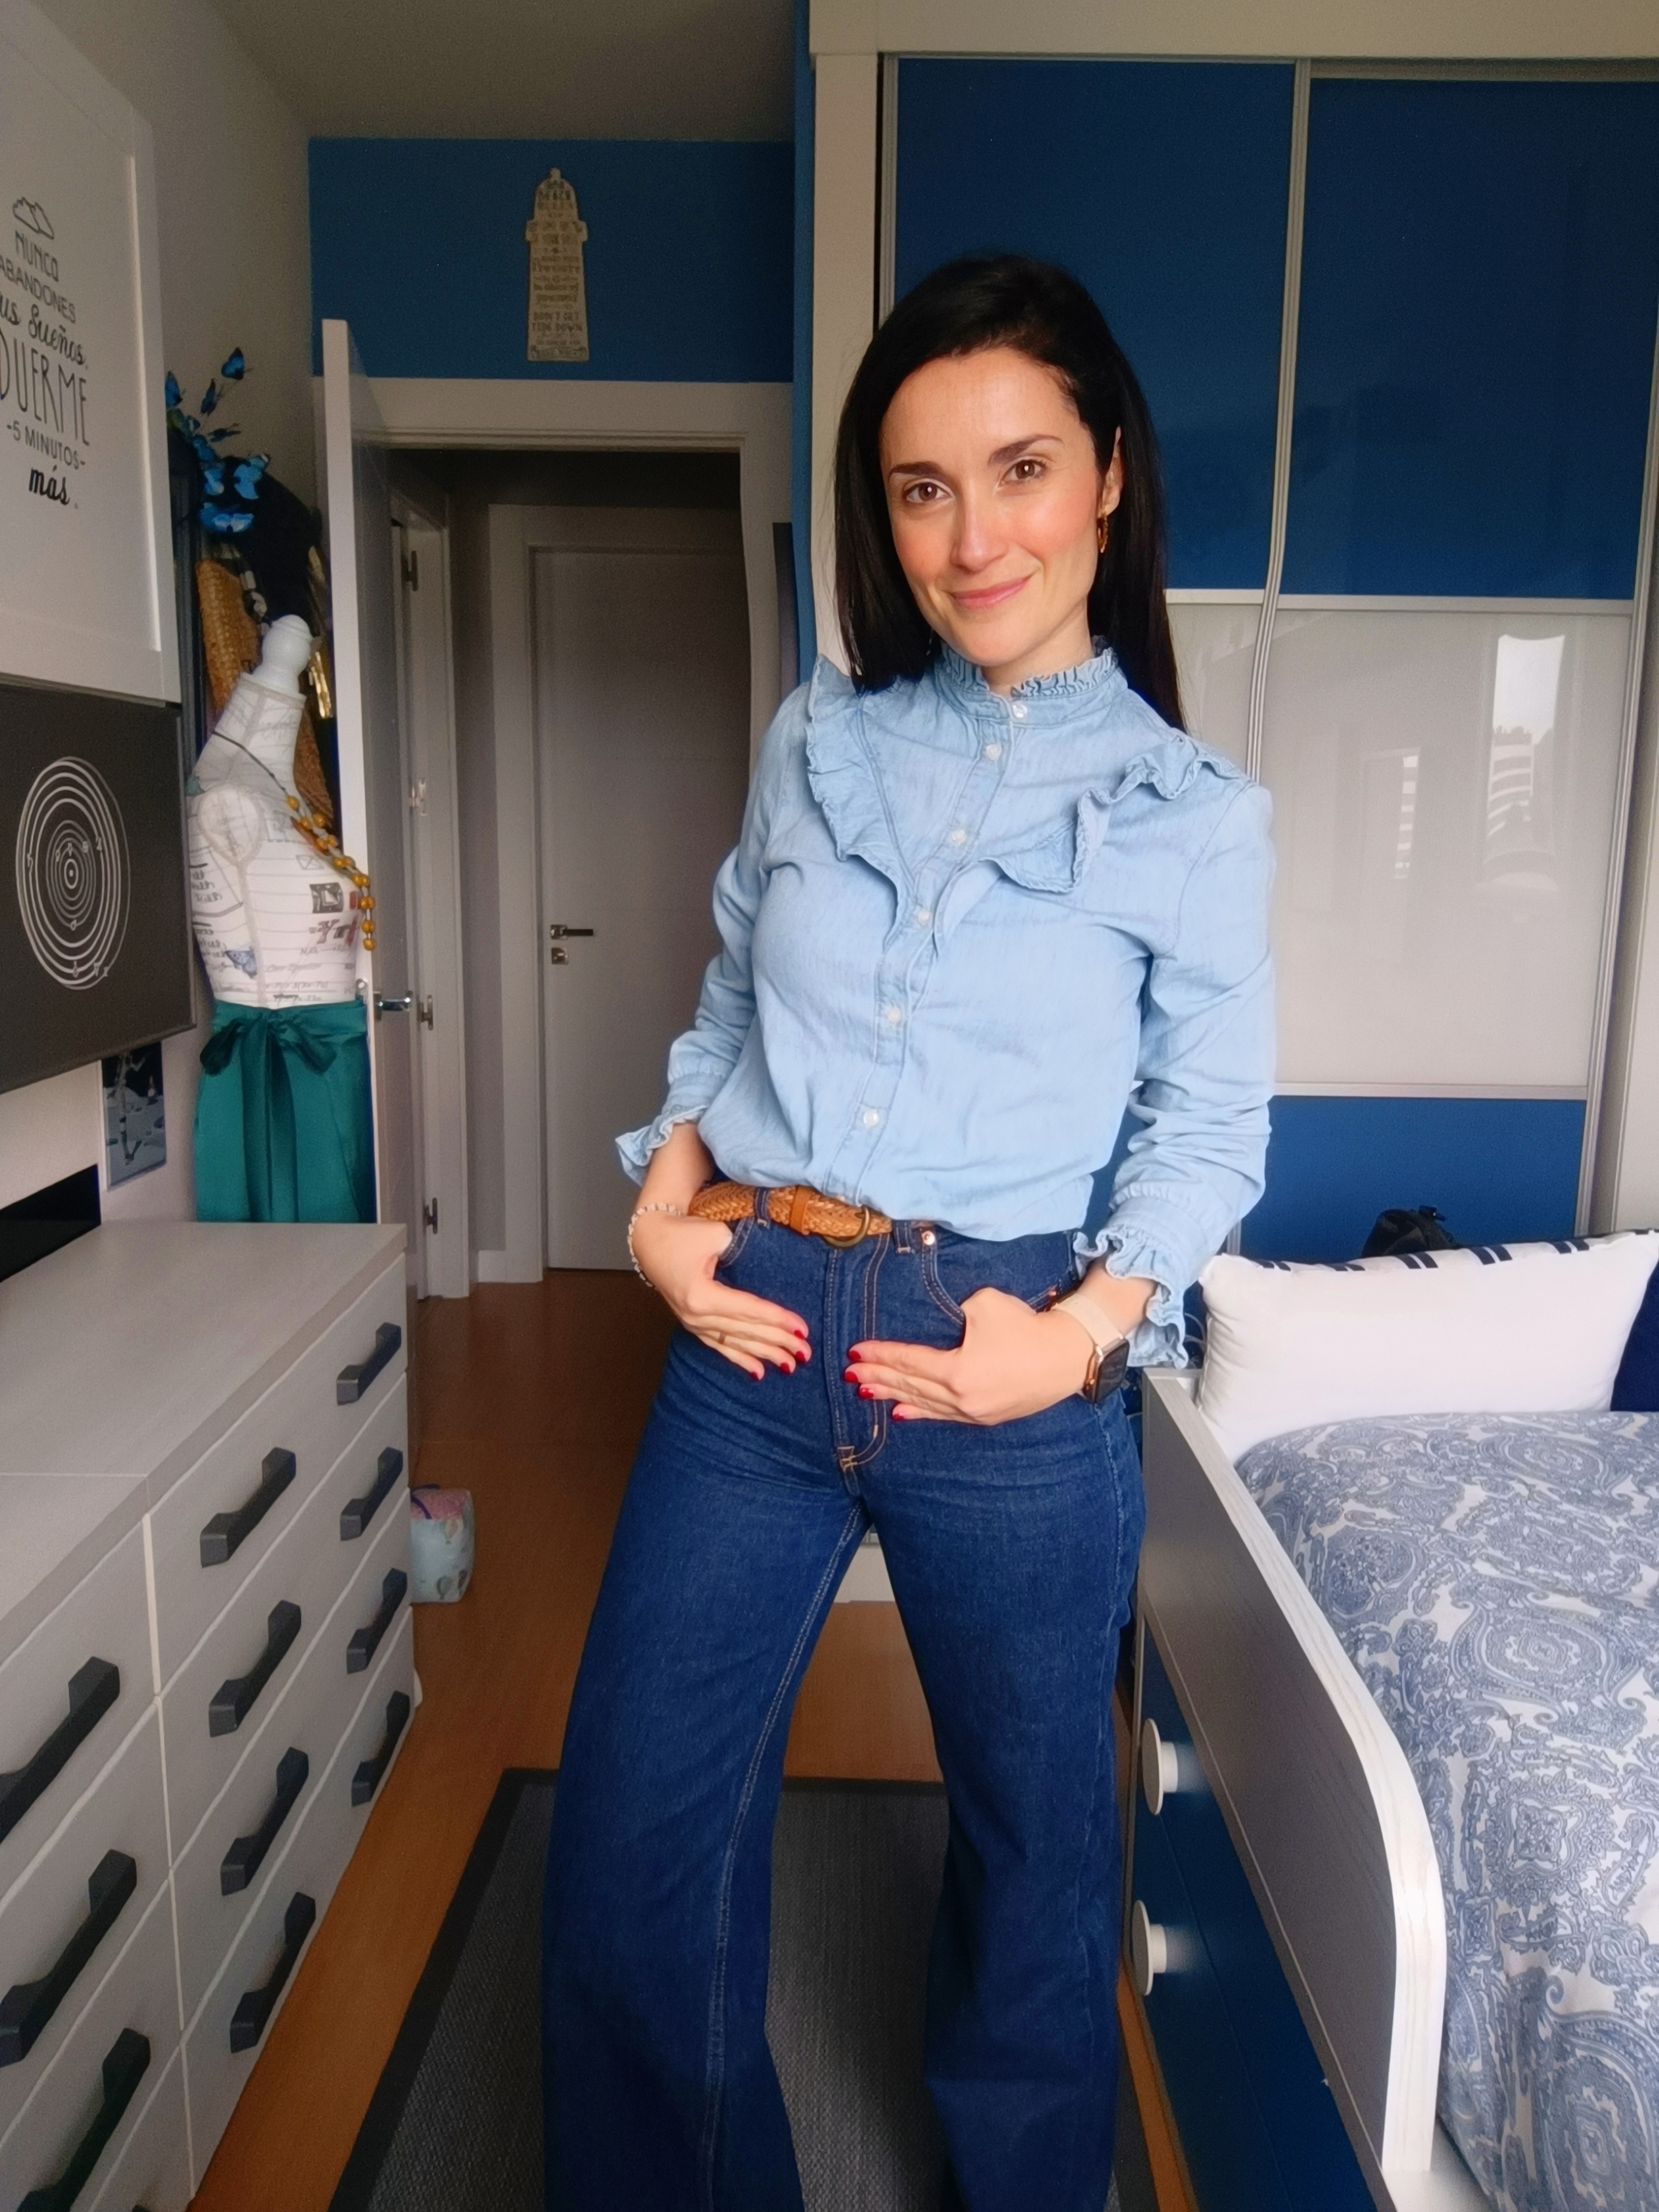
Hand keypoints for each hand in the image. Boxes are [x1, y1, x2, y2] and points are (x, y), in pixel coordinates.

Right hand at [631, 1210, 809, 1380]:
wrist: (650, 1239)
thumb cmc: (683, 1233)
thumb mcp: (715, 1235)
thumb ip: (742, 1252)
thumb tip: (769, 1271)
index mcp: (700, 1294)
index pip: (748, 1309)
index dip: (777, 1319)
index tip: (802, 1328)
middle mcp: (695, 1314)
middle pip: (745, 1330)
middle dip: (778, 1341)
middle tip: (806, 1351)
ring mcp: (692, 1323)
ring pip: (735, 1342)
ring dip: (764, 1353)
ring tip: (790, 1364)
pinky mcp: (692, 1324)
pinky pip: (719, 1346)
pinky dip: (740, 1359)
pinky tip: (759, 1372)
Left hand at [846, 1287, 1091, 1423]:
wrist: (1066, 1357)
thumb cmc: (1026, 1326)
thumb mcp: (985, 1305)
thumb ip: (954, 1313)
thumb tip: (940, 1323)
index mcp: (957, 1371)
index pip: (909, 1361)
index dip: (880, 1355)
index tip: (855, 1351)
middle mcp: (960, 1397)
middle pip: (909, 1385)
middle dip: (877, 1375)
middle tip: (849, 1371)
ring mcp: (972, 1411)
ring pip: (922, 1402)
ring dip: (892, 1394)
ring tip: (864, 1389)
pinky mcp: (984, 1416)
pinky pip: (942, 1415)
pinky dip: (918, 1411)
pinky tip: (899, 1412)